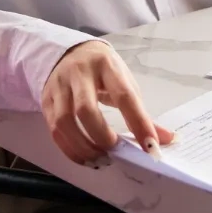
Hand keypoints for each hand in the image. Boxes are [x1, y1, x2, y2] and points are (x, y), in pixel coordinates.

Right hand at [42, 40, 175, 164]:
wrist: (70, 52)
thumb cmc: (103, 71)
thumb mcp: (124, 82)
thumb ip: (141, 113)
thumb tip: (164, 140)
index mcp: (107, 65)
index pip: (124, 95)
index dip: (138, 123)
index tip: (150, 147)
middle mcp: (80, 73)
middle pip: (86, 110)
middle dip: (102, 137)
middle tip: (115, 152)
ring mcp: (59, 86)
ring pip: (65, 122)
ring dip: (83, 147)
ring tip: (100, 160)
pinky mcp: (46, 100)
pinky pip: (54, 129)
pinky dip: (69, 149)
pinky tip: (84, 157)